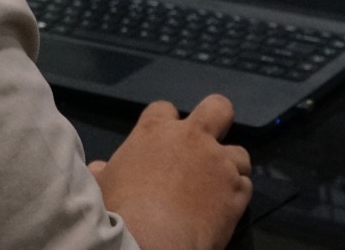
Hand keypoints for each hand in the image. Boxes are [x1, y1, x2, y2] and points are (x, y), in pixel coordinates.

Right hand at [88, 95, 251, 249]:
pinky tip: (224, 210)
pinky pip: (245, 186)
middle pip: (218, 108)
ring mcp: (219, 163)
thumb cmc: (119, 209)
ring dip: (231, 167)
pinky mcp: (237, 191)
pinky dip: (236, 196)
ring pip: (239, 153)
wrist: (152, 240)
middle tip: (210, 139)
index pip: (164, 109)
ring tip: (218, 187)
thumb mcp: (102, 185)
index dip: (165, 123)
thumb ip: (104, 171)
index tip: (163, 142)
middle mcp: (192, 139)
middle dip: (217, 118)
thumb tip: (98, 168)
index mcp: (155, 131)